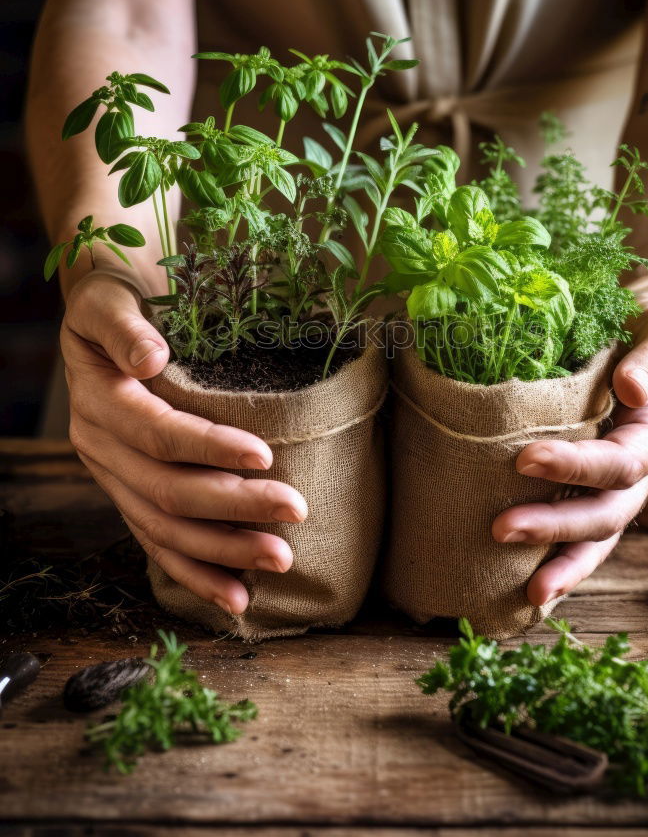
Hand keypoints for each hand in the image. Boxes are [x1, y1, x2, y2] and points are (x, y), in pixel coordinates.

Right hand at [63, 273, 306, 614]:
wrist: (99, 323)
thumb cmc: (115, 307)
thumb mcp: (107, 302)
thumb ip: (123, 327)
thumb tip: (150, 357)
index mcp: (100, 403)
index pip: (158, 432)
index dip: (209, 447)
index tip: (264, 455)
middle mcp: (100, 449)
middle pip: (168, 490)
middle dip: (234, 507)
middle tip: (295, 510)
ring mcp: (113, 480)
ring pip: (166, 529)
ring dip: (224, 551)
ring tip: (280, 561)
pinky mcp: (129, 497)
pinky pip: (159, 546)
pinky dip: (197, 575)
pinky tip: (237, 597)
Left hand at [492, 304, 647, 604]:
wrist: (642, 321)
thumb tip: (632, 390)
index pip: (621, 462)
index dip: (576, 466)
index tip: (525, 459)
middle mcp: (644, 469)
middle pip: (606, 512)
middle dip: (556, 526)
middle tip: (500, 529)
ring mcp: (621, 485)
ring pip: (597, 537)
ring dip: (560, 562)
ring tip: (527, 592)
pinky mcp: (594, 486)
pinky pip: (581, 531)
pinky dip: (558, 558)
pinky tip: (527, 587)